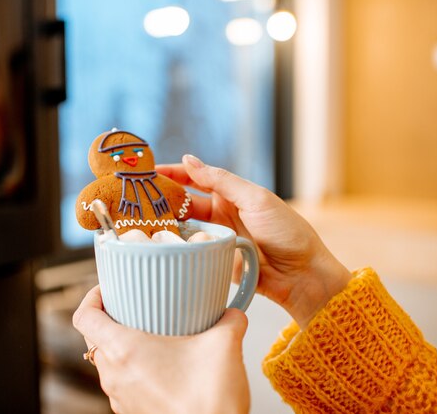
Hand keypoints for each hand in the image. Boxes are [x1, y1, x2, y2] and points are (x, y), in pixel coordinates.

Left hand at [73, 286, 249, 413]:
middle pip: (93, 338)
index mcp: (124, 350)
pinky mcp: (133, 412)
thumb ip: (229, 319)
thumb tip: (232, 312)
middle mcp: (115, 375)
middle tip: (131, 309)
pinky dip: (133, 370)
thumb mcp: (224, 345)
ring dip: (121, 347)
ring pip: (106, 363)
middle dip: (108, 319)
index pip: (84, 317)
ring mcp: (121, 397)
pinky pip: (122, 384)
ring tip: (150, 337)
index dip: (91, 297)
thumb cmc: (209, 401)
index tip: (107, 290)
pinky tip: (162, 367)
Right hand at [157, 155, 351, 328]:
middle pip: (182, 203)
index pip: (193, 178)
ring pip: (181, 227)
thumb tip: (189, 160)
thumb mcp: (256, 199)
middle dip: (160, 198)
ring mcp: (214, 239)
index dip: (170, 173)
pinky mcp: (212, 261)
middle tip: (134, 197)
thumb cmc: (287, 232)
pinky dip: (174, 247)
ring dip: (163, 223)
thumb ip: (221, 180)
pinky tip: (157, 245)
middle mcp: (219, 214)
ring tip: (138, 219)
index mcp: (230, 194)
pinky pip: (189, 252)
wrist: (302, 276)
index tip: (146, 172)